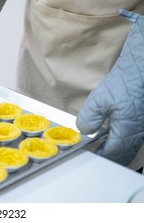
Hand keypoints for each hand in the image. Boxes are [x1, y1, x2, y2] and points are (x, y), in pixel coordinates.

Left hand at [76, 10, 143, 165]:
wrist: (143, 67)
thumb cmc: (126, 82)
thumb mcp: (100, 100)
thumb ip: (89, 118)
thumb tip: (84, 129)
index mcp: (127, 133)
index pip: (112, 153)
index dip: (99, 155)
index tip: (89, 154)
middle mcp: (138, 133)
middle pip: (123, 153)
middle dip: (108, 155)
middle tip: (95, 153)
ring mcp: (143, 127)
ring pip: (130, 146)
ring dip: (116, 148)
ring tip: (102, 145)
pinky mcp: (142, 119)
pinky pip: (134, 136)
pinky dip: (123, 139)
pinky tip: (114, 131)